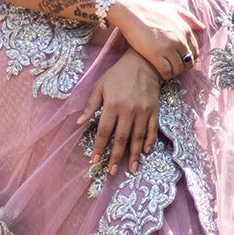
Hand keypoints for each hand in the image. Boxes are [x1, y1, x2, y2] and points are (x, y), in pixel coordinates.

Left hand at [76, 49, 161, 176]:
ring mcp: (143, 111)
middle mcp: (128, 110)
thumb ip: (89, 106)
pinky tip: (145, 152)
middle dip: (116, 157)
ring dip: (133, 154)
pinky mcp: (154, 110)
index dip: (99, 147)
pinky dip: (149, 141)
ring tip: (130, 169)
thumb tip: (78, 124)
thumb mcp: (100, 86)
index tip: (95, 161)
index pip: (104, 131)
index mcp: (112, 105)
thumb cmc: (118, 75)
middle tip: (111, 172)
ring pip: (138, 137)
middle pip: (121, 138)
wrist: (144, 62)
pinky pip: (152, 129)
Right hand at [108, 0, 201, 80]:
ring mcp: (168, 48)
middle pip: (188, 62)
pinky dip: (165, 75)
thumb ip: (189, 18)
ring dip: (174, 72)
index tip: (181, 60)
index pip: (195, 51)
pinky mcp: (156, 55)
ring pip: (178, 69)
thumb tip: (203, 28)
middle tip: (174, 67)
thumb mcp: (173, 9)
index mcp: (185, 30)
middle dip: (182, 67)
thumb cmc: (151, 9)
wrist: (132, 11)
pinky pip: (166, 72)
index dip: (188, 58)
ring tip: (167, 71)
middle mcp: (180, 40)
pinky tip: (160, 73)